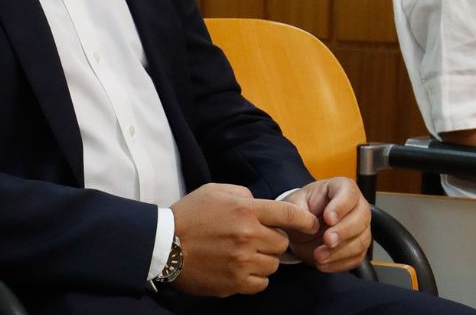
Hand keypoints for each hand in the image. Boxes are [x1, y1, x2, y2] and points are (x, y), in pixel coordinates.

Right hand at [170, 183, 318, 296]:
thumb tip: (262, 205)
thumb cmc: (190, 215)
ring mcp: (241, 262)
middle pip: (282, 243)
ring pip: (273, 265)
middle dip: (274, 241)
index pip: (288, 215)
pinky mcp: (234, 283)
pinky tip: (241, 269)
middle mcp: (248, 236)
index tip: (311, 225)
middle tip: (257, 239)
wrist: (163, 244)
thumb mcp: (216, 191)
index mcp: (246, 210)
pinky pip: (261, 283)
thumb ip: (244, 195)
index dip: (305, 221)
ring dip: (264, 260)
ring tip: (245, 254)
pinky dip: (255, 278)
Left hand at [282, 177, 371, 272]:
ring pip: (362, 239)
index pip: (349, 192)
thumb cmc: (300, 210)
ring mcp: (360, 227)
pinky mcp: (358, 247)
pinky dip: (340, 263)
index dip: (341, 206)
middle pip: (362, 217)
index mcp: (340, 188)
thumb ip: (298, 209)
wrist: (300, 229)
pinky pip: (357, 258)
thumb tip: (311, 222)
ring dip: (341, 251)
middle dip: (344, 231)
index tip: (328, 218)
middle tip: (327, 240)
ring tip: (319, 257)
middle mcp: (356, 206)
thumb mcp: (292, 204)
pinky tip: (324, 265)